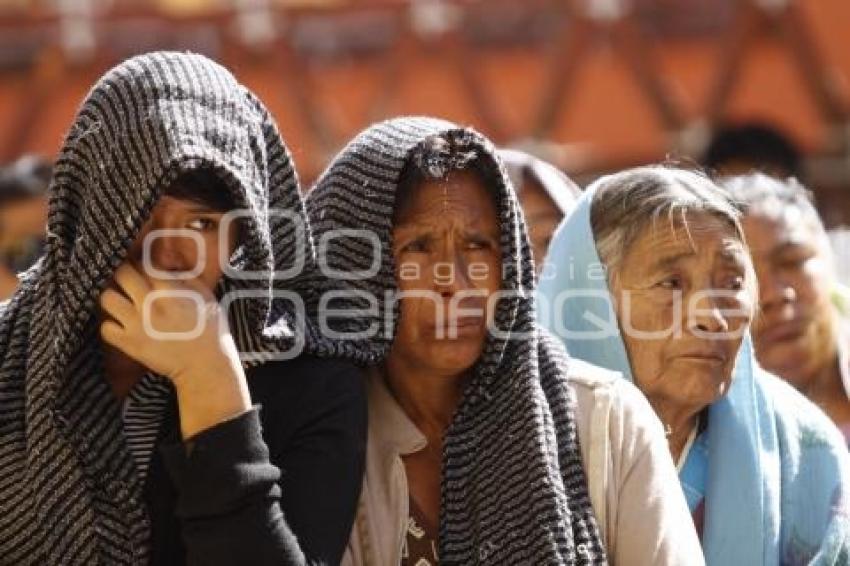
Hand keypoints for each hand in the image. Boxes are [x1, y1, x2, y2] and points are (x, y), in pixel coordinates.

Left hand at [100, 263, 250, 438]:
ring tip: (122, 301)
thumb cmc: (210, 329)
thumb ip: (186, 277)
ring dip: (114, 297)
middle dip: (125, 274)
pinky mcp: (129, 343)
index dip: (144, 266)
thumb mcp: (206, 296)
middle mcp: (150, 303)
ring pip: (107, 298)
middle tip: (130, 281)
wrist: (205, 364)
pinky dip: (112, 326)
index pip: (145, 265)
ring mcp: (137, 324)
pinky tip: (123, 326)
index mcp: (170, 290)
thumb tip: (168, 265)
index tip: (145, 271)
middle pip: (122, 274)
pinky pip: (106, 328)